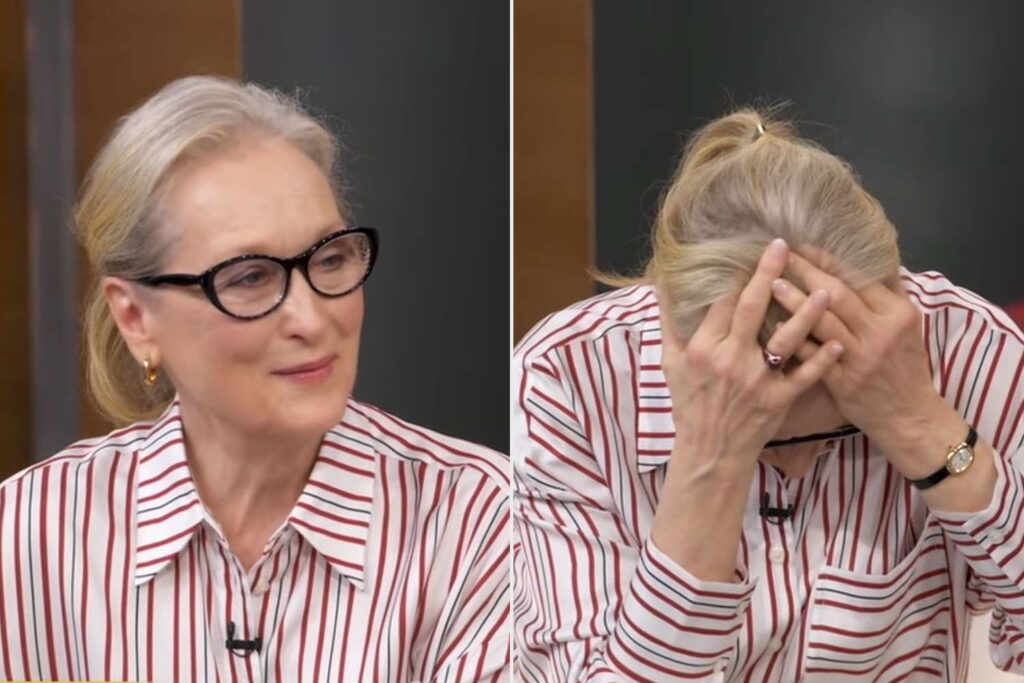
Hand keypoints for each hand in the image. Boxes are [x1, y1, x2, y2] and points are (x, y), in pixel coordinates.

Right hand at [659, 239, 844, 476]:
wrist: (708, 452)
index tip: (750, 250)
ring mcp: (757, 380)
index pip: (722, 302)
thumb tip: (660, 285)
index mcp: (703, 348)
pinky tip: (839, 342)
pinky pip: (805, 376)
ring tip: (826, 289)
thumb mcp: (670, 362)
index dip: (737, 274)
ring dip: (806, 313)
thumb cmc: (689, 404)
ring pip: (785, 340)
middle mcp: (730, 360)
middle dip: (767, 274)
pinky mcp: (778, 400)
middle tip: (783, 246)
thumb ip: (669, 322)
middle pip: (752, 309)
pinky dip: (823, 360)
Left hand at [772, 247, 946, 456]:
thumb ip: (889, 293)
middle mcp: (880, 331)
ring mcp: (861, 357)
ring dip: (795, 301)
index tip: (804, 246)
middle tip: (781, 256)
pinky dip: (795, 340)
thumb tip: (871, 257)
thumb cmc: (905, 367)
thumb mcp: (907, 326)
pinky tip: (774, 326)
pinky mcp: (843, 381)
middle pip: (838, 294)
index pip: (859, 277)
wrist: (909, 416)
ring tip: (772, 283)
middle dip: (807, 272)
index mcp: (897, 313)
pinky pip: (814, 356)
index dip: (829, 260)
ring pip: (823, 322)